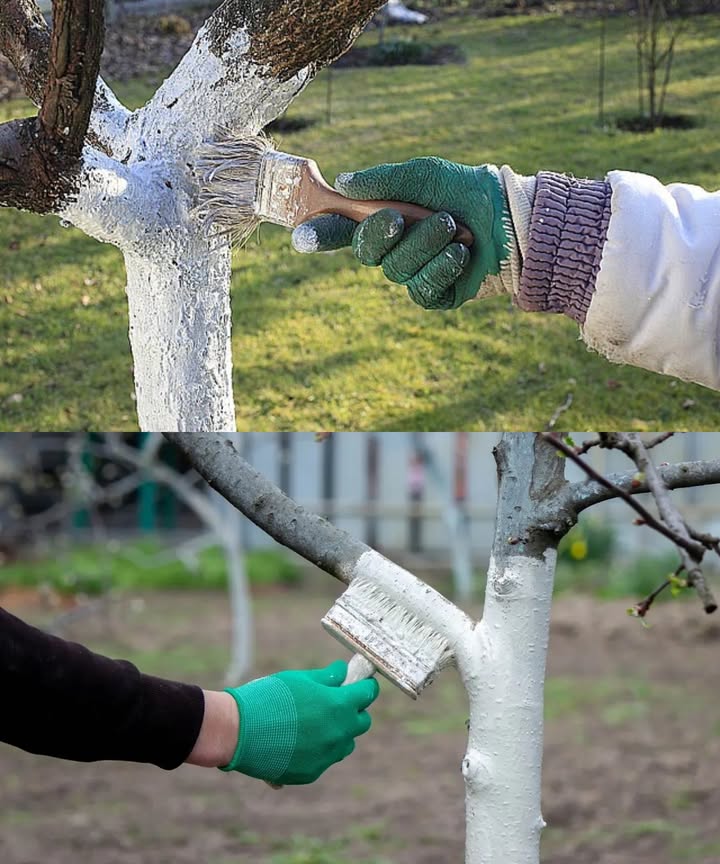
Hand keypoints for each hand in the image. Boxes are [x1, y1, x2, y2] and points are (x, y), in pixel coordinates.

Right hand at [220, 660, 378, 784]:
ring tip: (315, 723)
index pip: (367, 694)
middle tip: (337, 702)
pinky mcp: (311, 773)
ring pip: (345, 744)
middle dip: (354, 710)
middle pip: (361, 722)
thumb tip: (342, 672)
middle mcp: (337, 734)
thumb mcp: (299, 679)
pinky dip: (318, 750)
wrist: (238, 731)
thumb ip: (326, 678)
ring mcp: (326, 757)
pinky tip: (297, 740)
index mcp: (337, 706)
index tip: (362, 681)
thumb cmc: (269, 698)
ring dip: (339, 733)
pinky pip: (325, 760)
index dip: (365, 685)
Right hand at [291, 157, 512, 309]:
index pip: (342, 229)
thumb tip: (345, 183)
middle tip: (399, 218)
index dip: (319, 234)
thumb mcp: (425, 176)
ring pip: (397, 269)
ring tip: (453, 227)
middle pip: (366, 252)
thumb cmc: (466, 191)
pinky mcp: (435, 294)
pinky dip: (440, 268)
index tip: (301, 237)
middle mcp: (393, 249)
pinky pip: (422, 289)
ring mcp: (413, 273)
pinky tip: (459, 253)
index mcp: (383, 219)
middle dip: (379, 234)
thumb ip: (384, 181)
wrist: (510, 217)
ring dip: (424, 244)